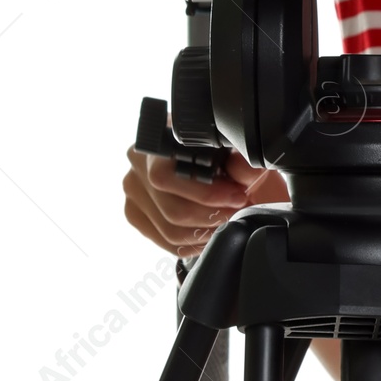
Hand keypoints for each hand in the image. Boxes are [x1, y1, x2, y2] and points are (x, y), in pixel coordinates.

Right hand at [123, 140, 287, 257]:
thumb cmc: (222, 151)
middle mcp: (139, 162)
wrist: (210, 157)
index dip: (207, 194)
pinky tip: (211, 231)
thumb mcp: (239, 150)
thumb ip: (242, 162)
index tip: (238, 197)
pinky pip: (165, 241)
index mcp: (159, 137)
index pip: (167, 177)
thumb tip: (246, 172)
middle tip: (238, 211)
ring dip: (206, 232)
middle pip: (172, 210)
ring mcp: (133, 189)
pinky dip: (193, 242)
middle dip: (213, 216)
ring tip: (228, 221)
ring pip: (169, 231)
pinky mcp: (135, 213)